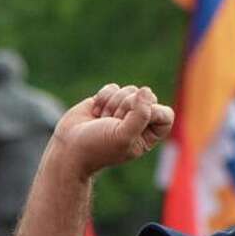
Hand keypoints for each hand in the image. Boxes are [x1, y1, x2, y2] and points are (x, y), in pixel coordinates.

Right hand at [48, 84, 174, 179]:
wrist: (69, 147)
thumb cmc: (98, 147)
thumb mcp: (124, 136)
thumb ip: (141, 115)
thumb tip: (146, 91)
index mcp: (148, 135)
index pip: (166, 115)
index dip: (152, 112)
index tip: (134, 119)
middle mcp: (138, 122)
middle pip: (148, 98)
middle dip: (128, 106)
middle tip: (114, 122)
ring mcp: (122, 110)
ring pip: (129, 90)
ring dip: (113, 104)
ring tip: (103, 120)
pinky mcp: (107, 100)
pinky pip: (113, 87)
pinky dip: (103, 97)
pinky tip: (95, 112)